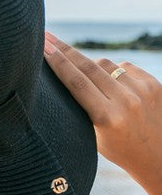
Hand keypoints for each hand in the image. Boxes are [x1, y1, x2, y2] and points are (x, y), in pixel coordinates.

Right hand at [43, 31, 161, 194]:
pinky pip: (124, 67)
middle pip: (89, 66)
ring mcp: (143, 90)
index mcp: (107, 118)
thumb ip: (84, 106)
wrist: (158, 157)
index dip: (58, 62)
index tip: (43, 46)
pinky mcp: (154, 83)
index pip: (77, 82)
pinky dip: (113, 73)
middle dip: (65, 51)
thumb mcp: (94, 135)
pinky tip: (113, 87)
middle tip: (48, 37)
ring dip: (91, 66)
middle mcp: (126, 101)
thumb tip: (70, 70)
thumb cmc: (119, 150)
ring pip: (106, 64)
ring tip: (87, 80)